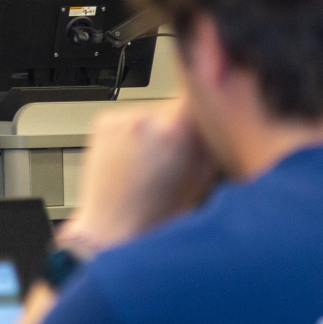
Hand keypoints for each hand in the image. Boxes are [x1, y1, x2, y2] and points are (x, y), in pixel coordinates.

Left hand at [55, 95, 217, 259]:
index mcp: (176, 131)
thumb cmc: (157, 216)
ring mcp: (121, 119)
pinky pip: (128, 120)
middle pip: (174, 108)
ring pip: (151, 115)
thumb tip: (219, 111)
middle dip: (178, 127)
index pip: (199, 95)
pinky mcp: (103, 122)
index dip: (207, 103)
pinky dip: (132, 135)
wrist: (112, 228)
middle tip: (176, 157)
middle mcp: (146, 119)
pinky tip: (132, 161)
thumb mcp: (202, 179)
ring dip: (154, 131)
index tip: (208, 110)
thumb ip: (212, 141)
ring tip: (150, 165)